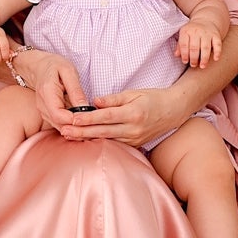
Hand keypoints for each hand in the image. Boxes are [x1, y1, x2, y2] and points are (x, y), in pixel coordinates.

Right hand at [10, 48, 88, 133]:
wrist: (39, 66)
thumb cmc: (55, 65)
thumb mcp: (69, 72)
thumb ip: (76, 91)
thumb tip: (85, 108)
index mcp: (47, 93)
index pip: (59, 115)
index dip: (75, 120)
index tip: (90, 117)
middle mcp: (42, 105)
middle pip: (60, 124)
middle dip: (78, 126)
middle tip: (95, 122)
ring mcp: (43, 111)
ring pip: (60, 127)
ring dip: (76, 126)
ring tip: (90, 120)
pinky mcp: (47, 114)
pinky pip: (60, 123)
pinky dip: (71, 123)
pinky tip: (82, 118)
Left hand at [65, 86, 182, 149]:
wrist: (174, 110)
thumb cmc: (153, 98)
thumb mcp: (134, 93)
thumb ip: (113, 99)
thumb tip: (94, 102)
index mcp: (133, 113)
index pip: (106, 116)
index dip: (89, 118)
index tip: (73, 118)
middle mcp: (134, 128)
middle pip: (103, 132)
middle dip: (82, 132)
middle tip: (64, 131)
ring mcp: (135, 139)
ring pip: (106, 140)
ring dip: (87, 138)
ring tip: (69, 136)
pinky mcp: (135, 144)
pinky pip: (114, 144)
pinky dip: (99, 142)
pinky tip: (86, 140)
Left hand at [175, 19, 222, 68]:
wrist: (206, 19)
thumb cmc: (192, 31)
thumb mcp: (184, 34)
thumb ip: (180, 45)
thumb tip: (176, 55)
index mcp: (186, 31)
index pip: (184, 44)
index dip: (184, 54)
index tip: (185, 61)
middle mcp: (197, 31)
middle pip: (194, 47)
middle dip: (193, 58)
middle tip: (193, 65)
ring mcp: (207, 33)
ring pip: (205, 47)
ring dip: (204, 58)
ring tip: (202, 66)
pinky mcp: (216, 35)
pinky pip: (217, 44)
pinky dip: (217, 52)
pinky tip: (215, 59)